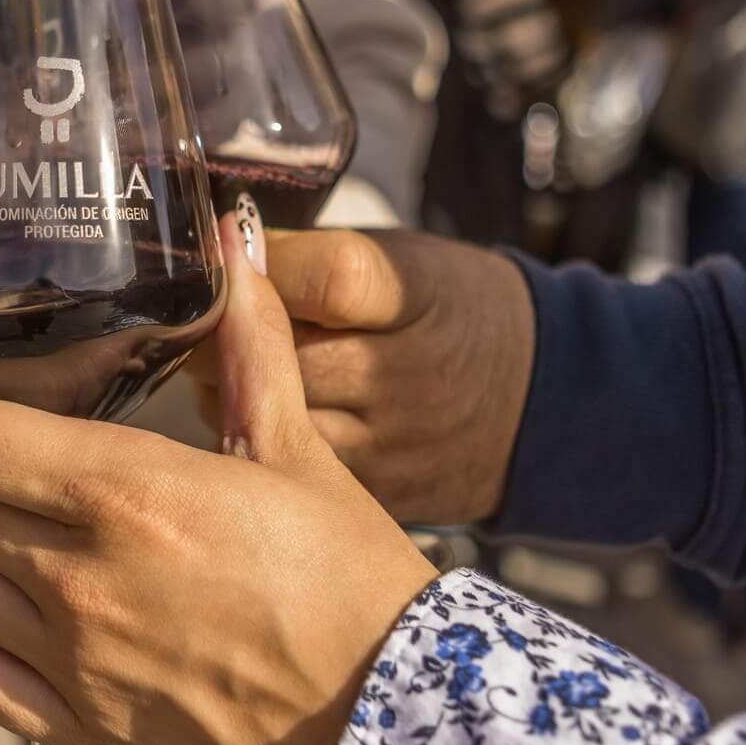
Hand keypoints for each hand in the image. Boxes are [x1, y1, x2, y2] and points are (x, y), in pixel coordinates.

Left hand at [0, 218, 436, 744]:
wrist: (395, 722)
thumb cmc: (354, 579)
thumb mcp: (302, 450)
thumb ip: (248, 343)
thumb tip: (231, 242)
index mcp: (126, 495)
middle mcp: (80, 582)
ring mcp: (74, 665)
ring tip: (32, 525)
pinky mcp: (82, 732)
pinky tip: (36, 613)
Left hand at [189, 229, 534, 524]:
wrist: (545, 397)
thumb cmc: (451, 309)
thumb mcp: (403, 259)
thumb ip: (312, 257)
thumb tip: (218, 248)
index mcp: (418, 296)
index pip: (323, 280)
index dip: (257, 268)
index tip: (220, 258)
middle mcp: (411, 375)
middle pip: (285, 357)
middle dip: (222, 339)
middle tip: (200, 323)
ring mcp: (397, 444)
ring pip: (274, 425)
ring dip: (229, 399)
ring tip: (227, 375)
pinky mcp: (382, 496)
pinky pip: (292, 472)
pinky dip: (260, 448)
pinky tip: (258, 425)